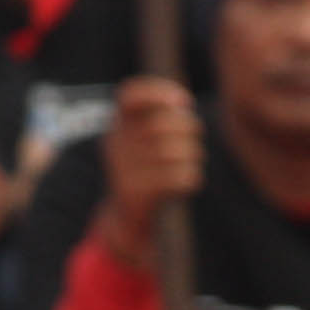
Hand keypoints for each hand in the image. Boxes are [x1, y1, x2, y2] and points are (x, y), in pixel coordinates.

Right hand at [95, 75, 202, 268]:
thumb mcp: (141, 141)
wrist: (126, 218)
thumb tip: (181, 101)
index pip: (129, 96)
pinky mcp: (137, 192)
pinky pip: (179, 177)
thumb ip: (156, 119)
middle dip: (189, 129)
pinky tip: (185, 182)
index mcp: (117, 126)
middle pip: (163, 124)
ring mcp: (124, 168)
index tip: (183, 100)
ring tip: (190, 161)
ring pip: (175, 151)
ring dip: (192, 156)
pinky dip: (190, 178)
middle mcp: (116, 143)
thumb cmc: (145, 172)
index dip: (158, 92)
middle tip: (193, 138)